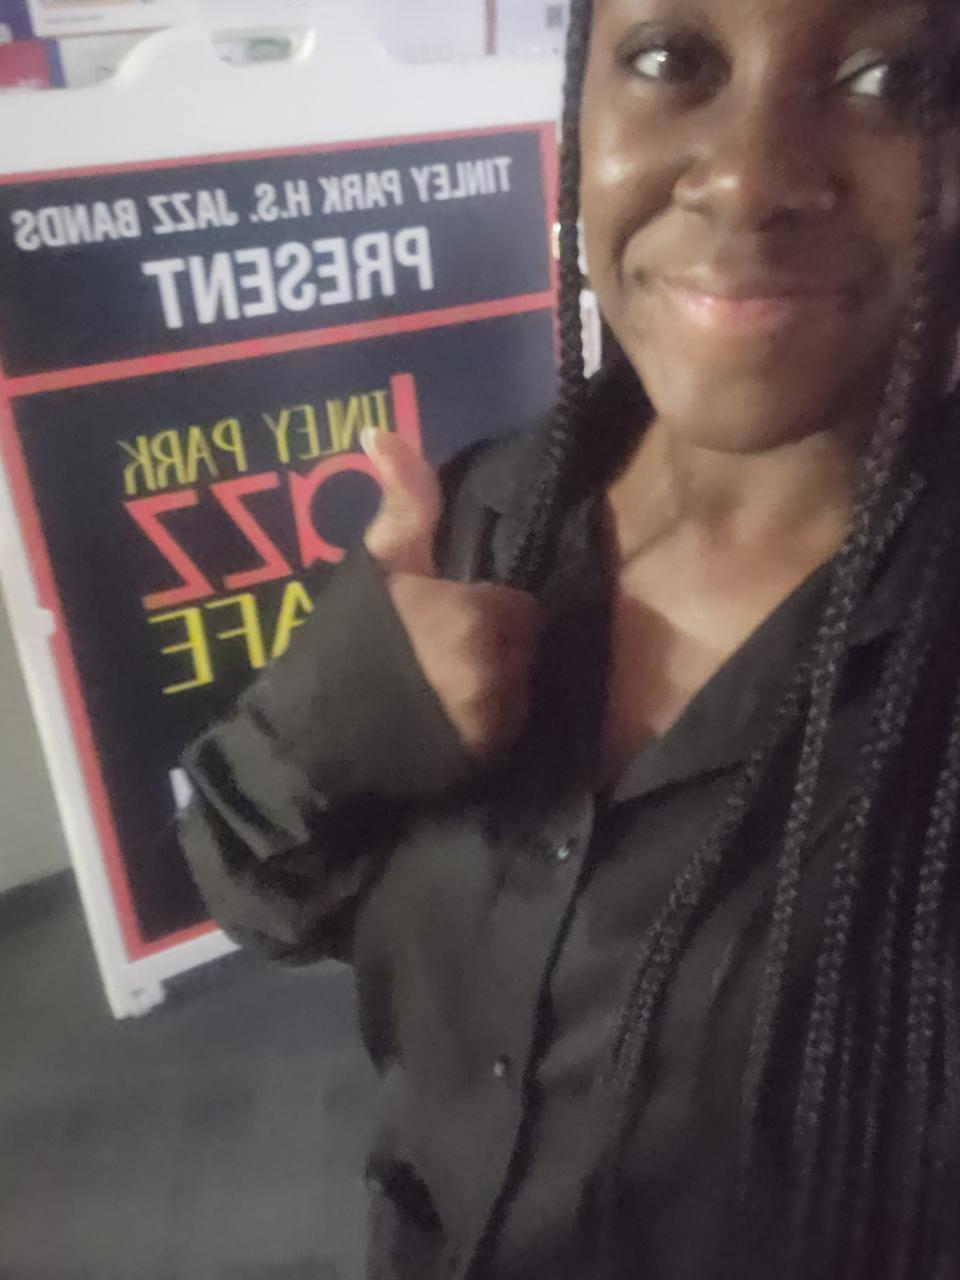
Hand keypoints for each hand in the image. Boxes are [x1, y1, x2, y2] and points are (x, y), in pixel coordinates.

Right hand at [362, 429, 539, 759]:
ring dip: (496, 682)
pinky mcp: (488, 758)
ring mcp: (497, 719)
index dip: (485, 604)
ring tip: (445, 684)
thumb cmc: (342, 647)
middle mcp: (500, 668)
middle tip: (446, 648)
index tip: (451, 611)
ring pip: (520, 684)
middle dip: (494, 641)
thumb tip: (380, 431)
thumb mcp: (374, 566)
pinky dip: (487, 720)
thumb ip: (403, 502)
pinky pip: (507, 726)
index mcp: (477, 615)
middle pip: (524, 642)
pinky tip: (448, 718)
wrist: (310, 746)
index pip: (517, 602)